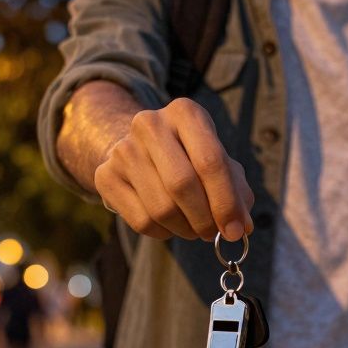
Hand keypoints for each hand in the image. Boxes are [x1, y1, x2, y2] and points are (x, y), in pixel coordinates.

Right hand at [93, 98, 254, 241]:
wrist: (139, 149)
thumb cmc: (189, 157)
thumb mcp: (217, 162)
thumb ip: (236, 191)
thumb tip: (242, 227)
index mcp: (185, 113)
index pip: (211, 161)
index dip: (226, 202)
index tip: (236, 231)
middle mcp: (149, 124)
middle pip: (182, 184)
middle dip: (205, 219)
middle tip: (214, 234)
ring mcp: (123, 149)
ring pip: (162, 208)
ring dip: (186, 229)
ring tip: (194, 228)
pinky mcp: (105, 176)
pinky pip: (142, 221)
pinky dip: (164, 233)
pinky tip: (171, 225)